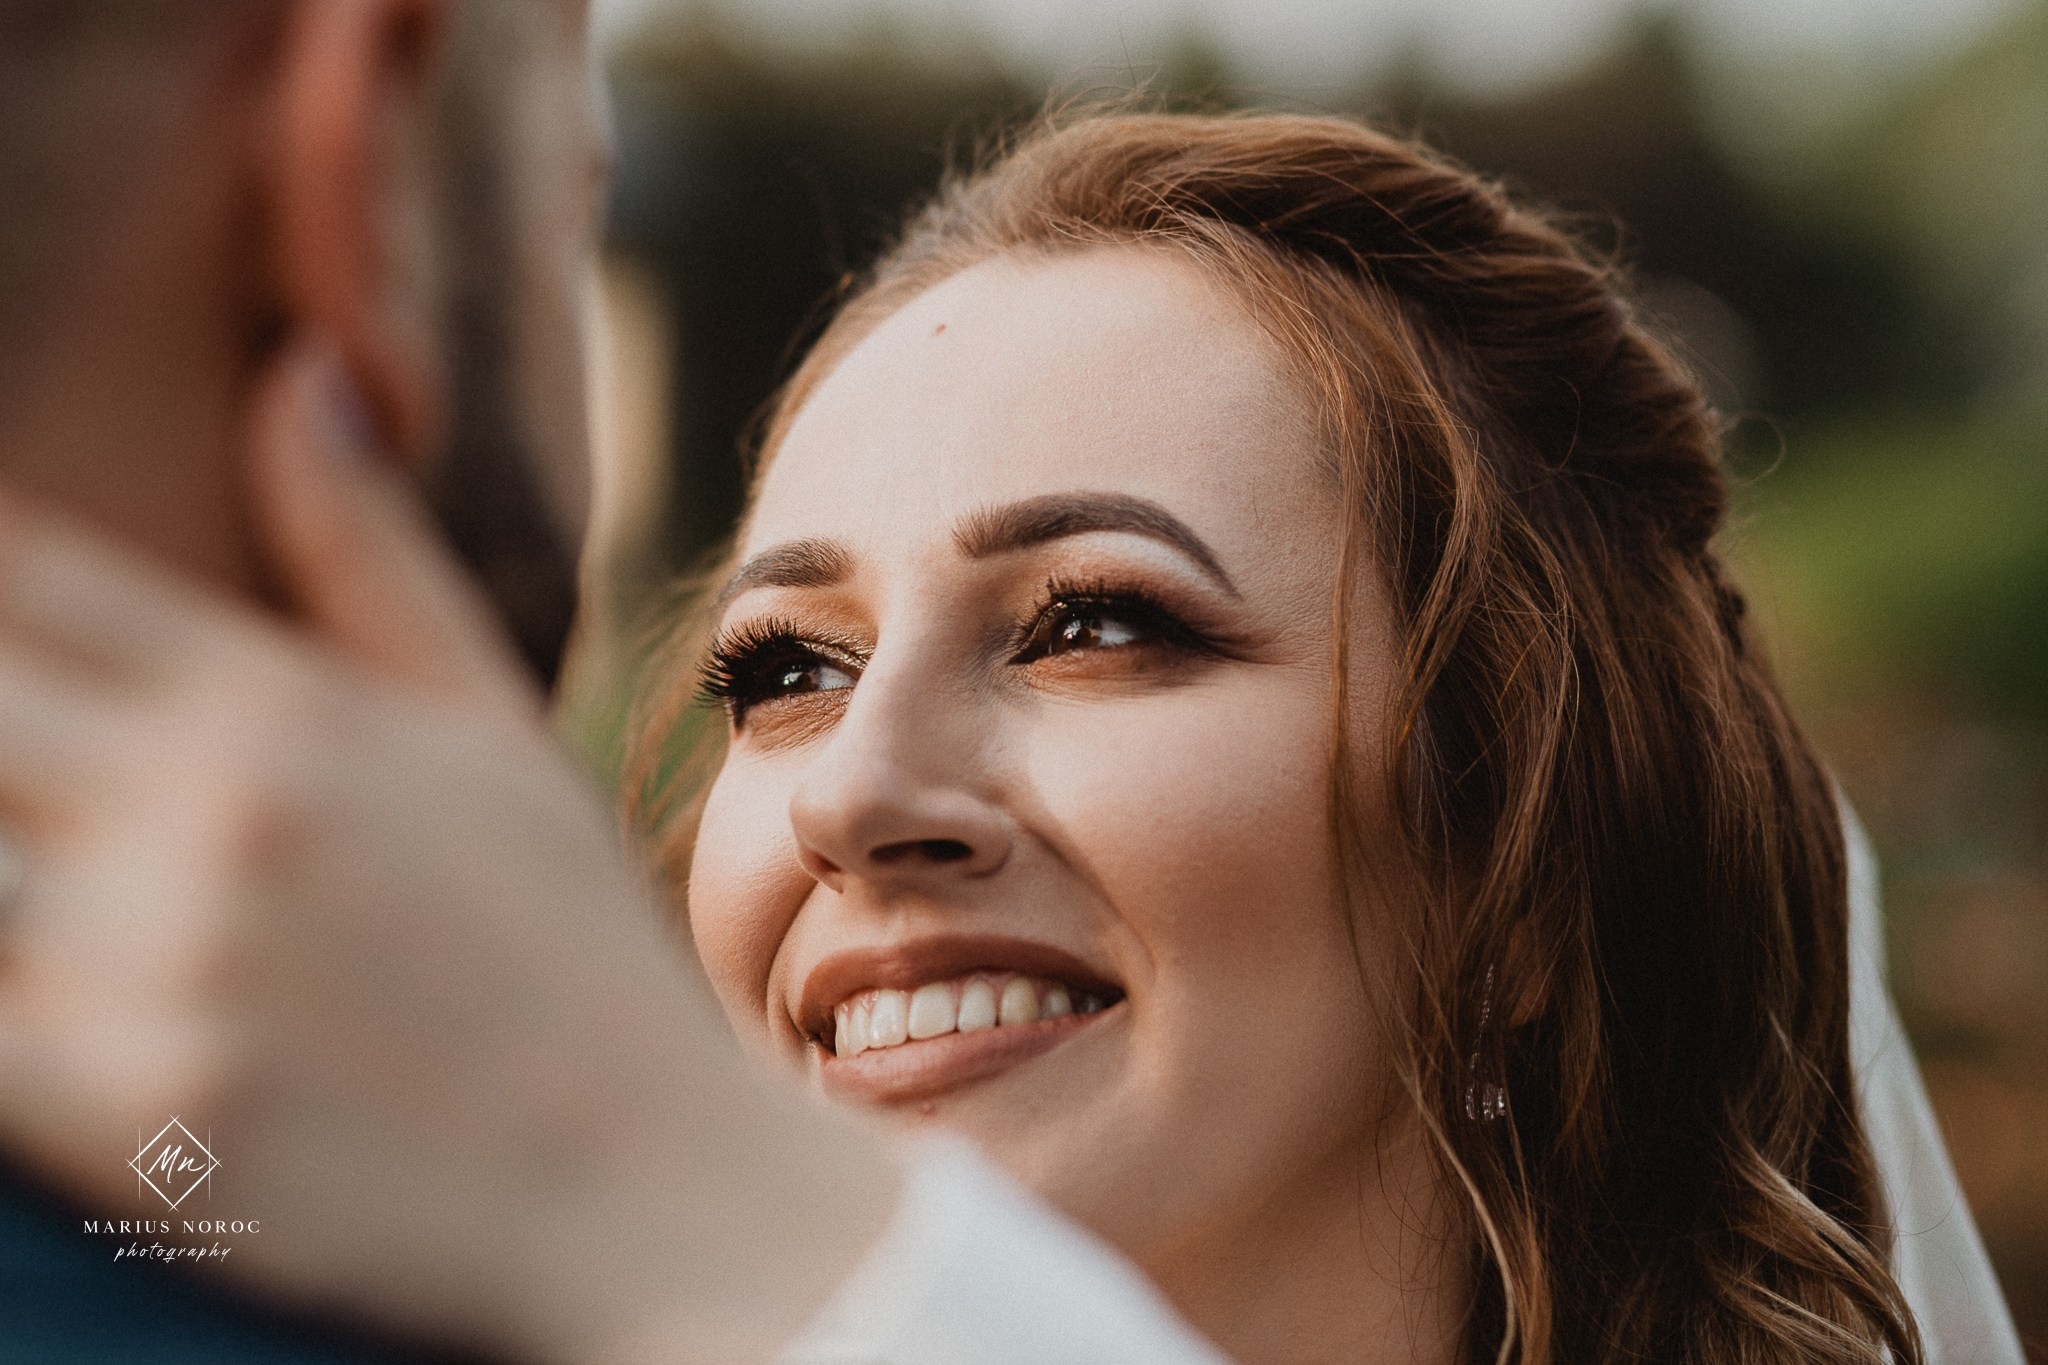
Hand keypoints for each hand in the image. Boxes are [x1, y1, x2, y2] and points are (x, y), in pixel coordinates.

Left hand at [0, 343, 896, 1362]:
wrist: (661, 1183)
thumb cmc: (576, 954)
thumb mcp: (497, 733)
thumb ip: (369, 556)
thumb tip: (296, 376)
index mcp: (281, 706)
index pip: (17, 569)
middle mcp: (204, 809)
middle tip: (25, 767)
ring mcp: (156, 961)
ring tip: (40, 862)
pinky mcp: (121, 1117)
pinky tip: (41, 991)